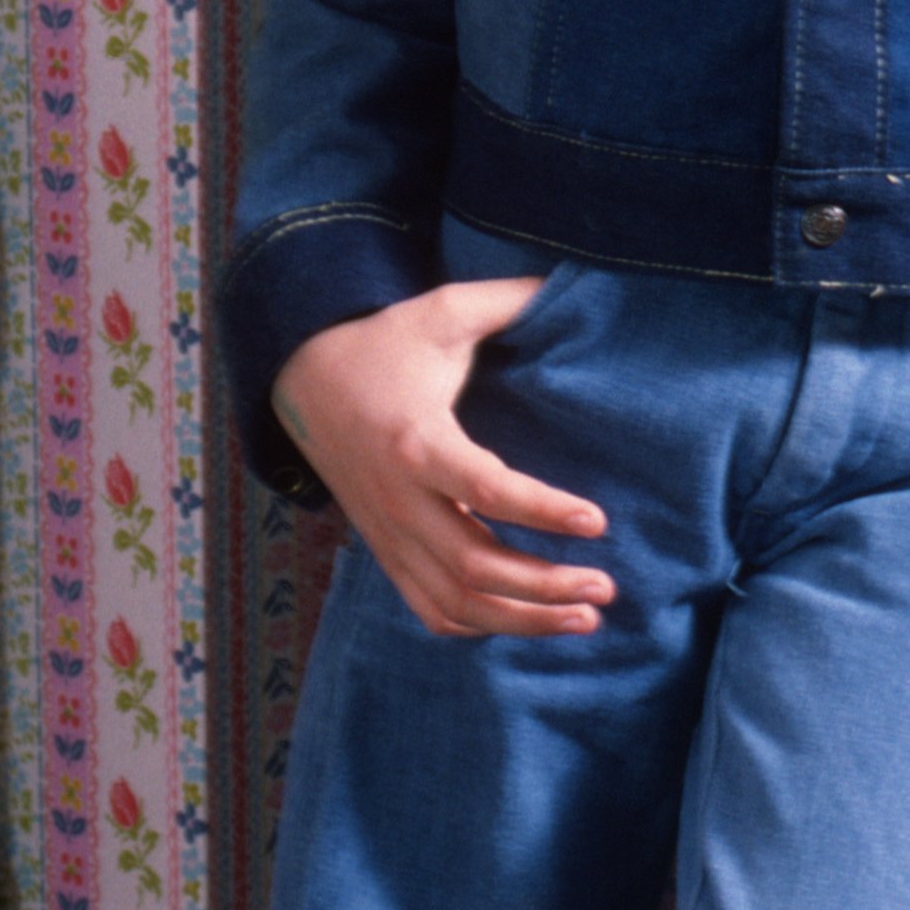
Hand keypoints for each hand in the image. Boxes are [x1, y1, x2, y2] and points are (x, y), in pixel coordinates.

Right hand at [272, 279, 615, 635]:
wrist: (303, 385)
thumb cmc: (385, 346)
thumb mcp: (441, 311)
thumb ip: (508, 300)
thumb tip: (570, 284)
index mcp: (416, 441)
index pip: (485, 489)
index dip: (543, 510)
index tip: (598, 522)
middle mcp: (398, 500)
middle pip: (473, 566)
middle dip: (545, 586)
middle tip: (606, 588)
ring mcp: (388, 534)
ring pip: (455, 603)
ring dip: (523, 619)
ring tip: (586, 616)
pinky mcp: (384, 551)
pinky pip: (428, 609)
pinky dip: (477, 626)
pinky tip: (526, 620)